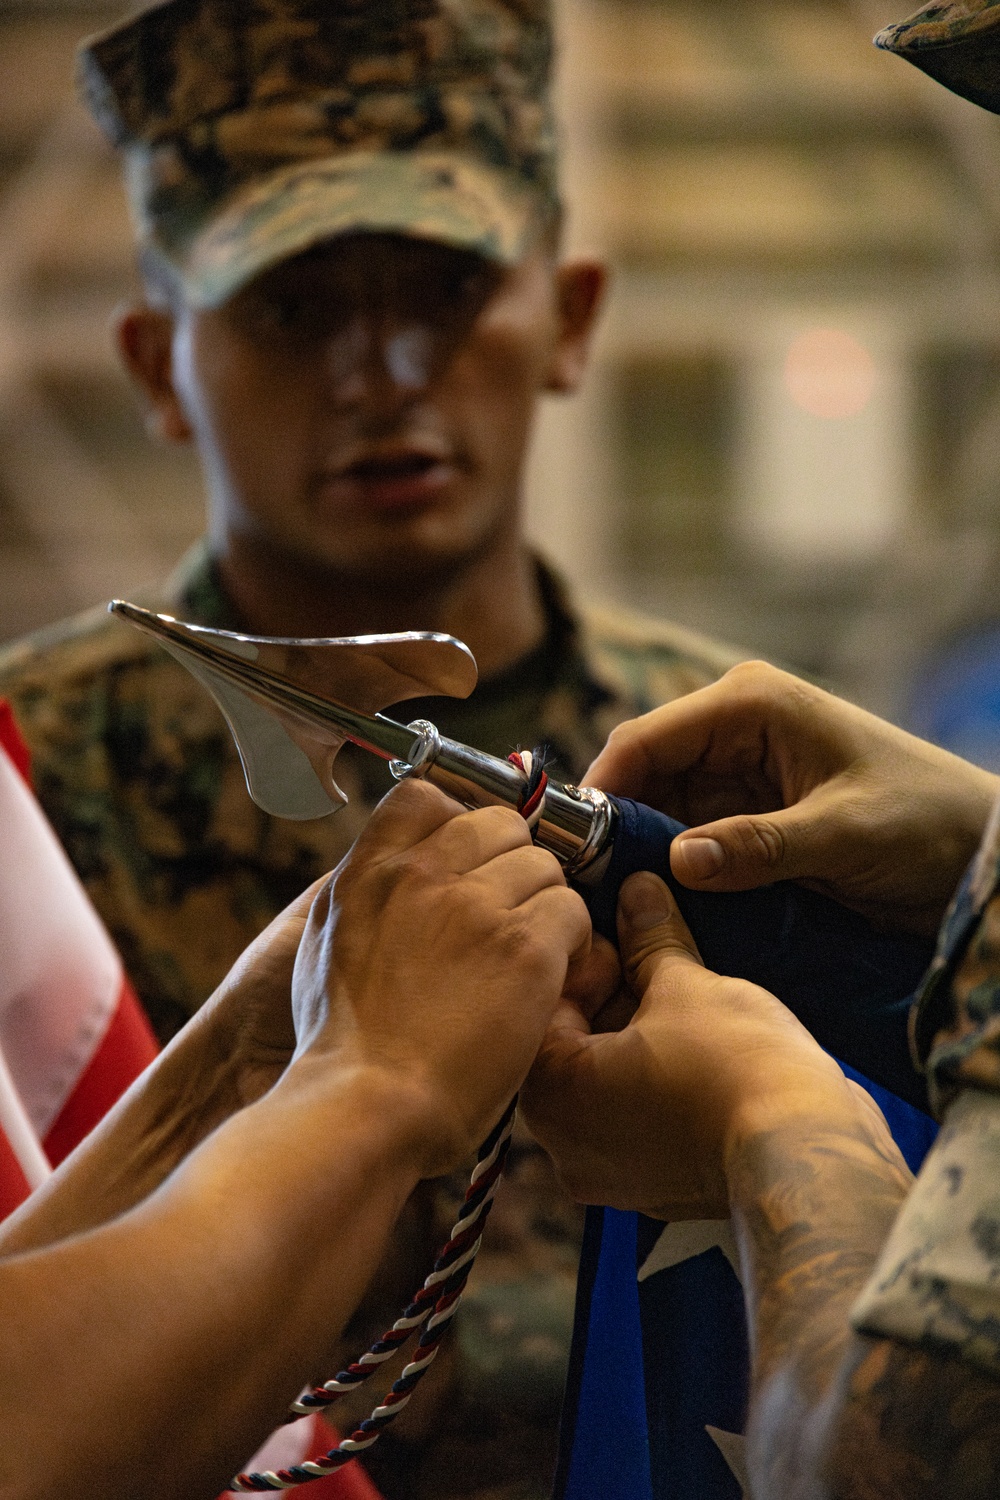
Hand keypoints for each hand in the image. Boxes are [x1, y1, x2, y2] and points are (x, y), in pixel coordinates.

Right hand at [291, 778, 591, 1175]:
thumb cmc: (345, 1046)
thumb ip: (368, 894)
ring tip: (528, 958)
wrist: (366, 1106)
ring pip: (544, 866)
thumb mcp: (328, 946)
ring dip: (545, 907)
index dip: (459, 822)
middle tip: (509, 916)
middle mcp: (422, 873)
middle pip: (499, 824)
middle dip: (512, 865)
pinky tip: (550, 980)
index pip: (426, 796)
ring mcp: (474, 905)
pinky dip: (572, 945)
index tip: (470, 861)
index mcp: (370, 869)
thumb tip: (399, 867)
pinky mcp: (524, 947)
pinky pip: (572, 911)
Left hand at [522, 871, 865, 1219]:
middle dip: (613, 998)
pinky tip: (703, 1046)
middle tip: (656, 963)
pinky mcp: (658, 1188)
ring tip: (686, 1000)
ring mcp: (613, 1174)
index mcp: (553, 1095)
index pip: (543, 1007)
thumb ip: (649, 938)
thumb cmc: (735, 1070)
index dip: (585, 962)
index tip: (625, 940)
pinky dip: (660, 1081)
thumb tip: (636, 892)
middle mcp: (566, 1146)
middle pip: (572, 1047)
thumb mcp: (685, 985)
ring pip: (608, 1083)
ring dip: (639, 1037)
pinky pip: (642, 1118)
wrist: (807, 1157)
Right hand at [586, 660, 998, 935]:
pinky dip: (667, 868)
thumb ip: (760, 846)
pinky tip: (648, 905)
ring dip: (636, 854)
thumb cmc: (927, 823)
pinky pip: (687, 837)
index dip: (600, 790)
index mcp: (751, 705)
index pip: (646, 739)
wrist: (980, 854)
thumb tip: (677, 863)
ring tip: (607, 908)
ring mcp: (737, 773)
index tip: (566, 848)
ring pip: (656, 812)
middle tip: (582, 894)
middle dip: (612, 828)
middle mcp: (732, 729)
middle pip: (641, 776)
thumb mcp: (844, 834)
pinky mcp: (746, 814)